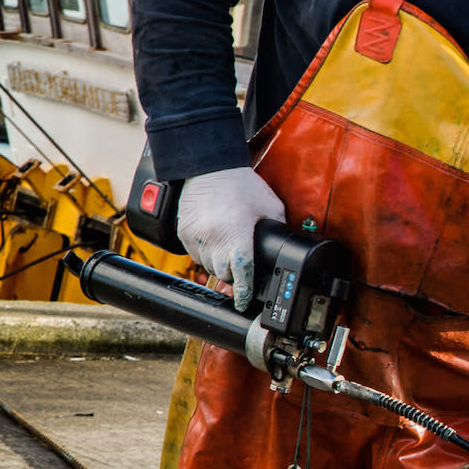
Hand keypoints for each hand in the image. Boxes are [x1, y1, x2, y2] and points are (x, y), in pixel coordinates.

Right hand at [177, 167, 285, 311]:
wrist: (210, 167)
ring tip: (228, 252)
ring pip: (207, 266)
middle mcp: (214, 238)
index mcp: (238, 234)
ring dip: (219, 265)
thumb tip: (285, 245)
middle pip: (224, 273)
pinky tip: (215, 244)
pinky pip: (194, 255)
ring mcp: (196, 237)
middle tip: (241, 271)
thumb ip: (277, 229)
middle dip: (234, 276)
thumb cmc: (241, 184)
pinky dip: (205, 255)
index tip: (243, 301)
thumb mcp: (270, 206)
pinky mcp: (184, 232)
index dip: (244, 291)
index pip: (242, 272)